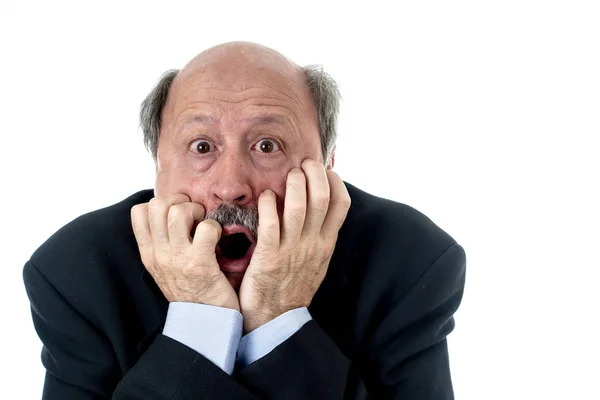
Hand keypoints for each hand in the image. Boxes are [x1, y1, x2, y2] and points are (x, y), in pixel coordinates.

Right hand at [131, 194, 239, 310]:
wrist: (204, 325)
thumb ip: (163, 243)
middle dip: (180, 201)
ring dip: (197, 212)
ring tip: (204, 225)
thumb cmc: (191, 292)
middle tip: (194, 216)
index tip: (177, 213)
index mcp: (149, 253)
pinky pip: (206, 229)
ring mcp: (177, 259)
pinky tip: (218, 239)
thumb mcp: (166, 268)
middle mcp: (159, 254)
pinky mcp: (200, 265)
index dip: (161, 203)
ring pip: (178, 212)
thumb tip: (170, 213)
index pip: (138, 212)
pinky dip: (215, 228)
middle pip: (157, 204)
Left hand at [238, 159, 350, 332]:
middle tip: (305, 163)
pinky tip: (265, 196)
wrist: (276, 322)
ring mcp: (292, 250)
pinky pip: (271, 222)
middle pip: (322, 198)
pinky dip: (269, 203)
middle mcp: (313, 244)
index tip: (326, 169)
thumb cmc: (292, 288)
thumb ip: (319, 237)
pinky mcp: (269, 257)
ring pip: (299, 206)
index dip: (335, 181)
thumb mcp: (316, 263)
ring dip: (294, 183)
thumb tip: (319, 212)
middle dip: (315, 173)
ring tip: (289, 173)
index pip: (342, 205)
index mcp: (326, 244)